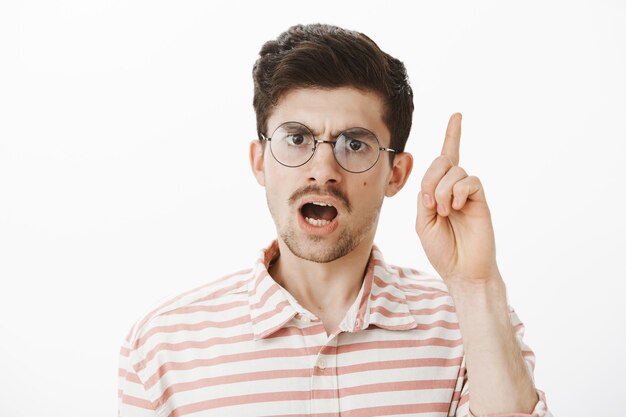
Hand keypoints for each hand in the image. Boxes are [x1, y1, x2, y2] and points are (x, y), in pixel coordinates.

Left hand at [416, 113, 499, 285]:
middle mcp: (454, 188)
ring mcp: (468, 193)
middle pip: (442, 161)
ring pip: (454, 171)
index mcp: (438, 191)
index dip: (452, 136)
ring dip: (442, 191)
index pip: (445, 158)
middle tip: (431, 204)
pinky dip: (457, 192)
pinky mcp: (480, 199)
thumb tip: (434, 182)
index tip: (458, 115)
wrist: (462, 270)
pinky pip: (469, 181)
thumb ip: (425, 198)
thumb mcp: (423, 222)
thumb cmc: (442, 249)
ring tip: (445, 212)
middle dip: (431, 179)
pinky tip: (456, 208)